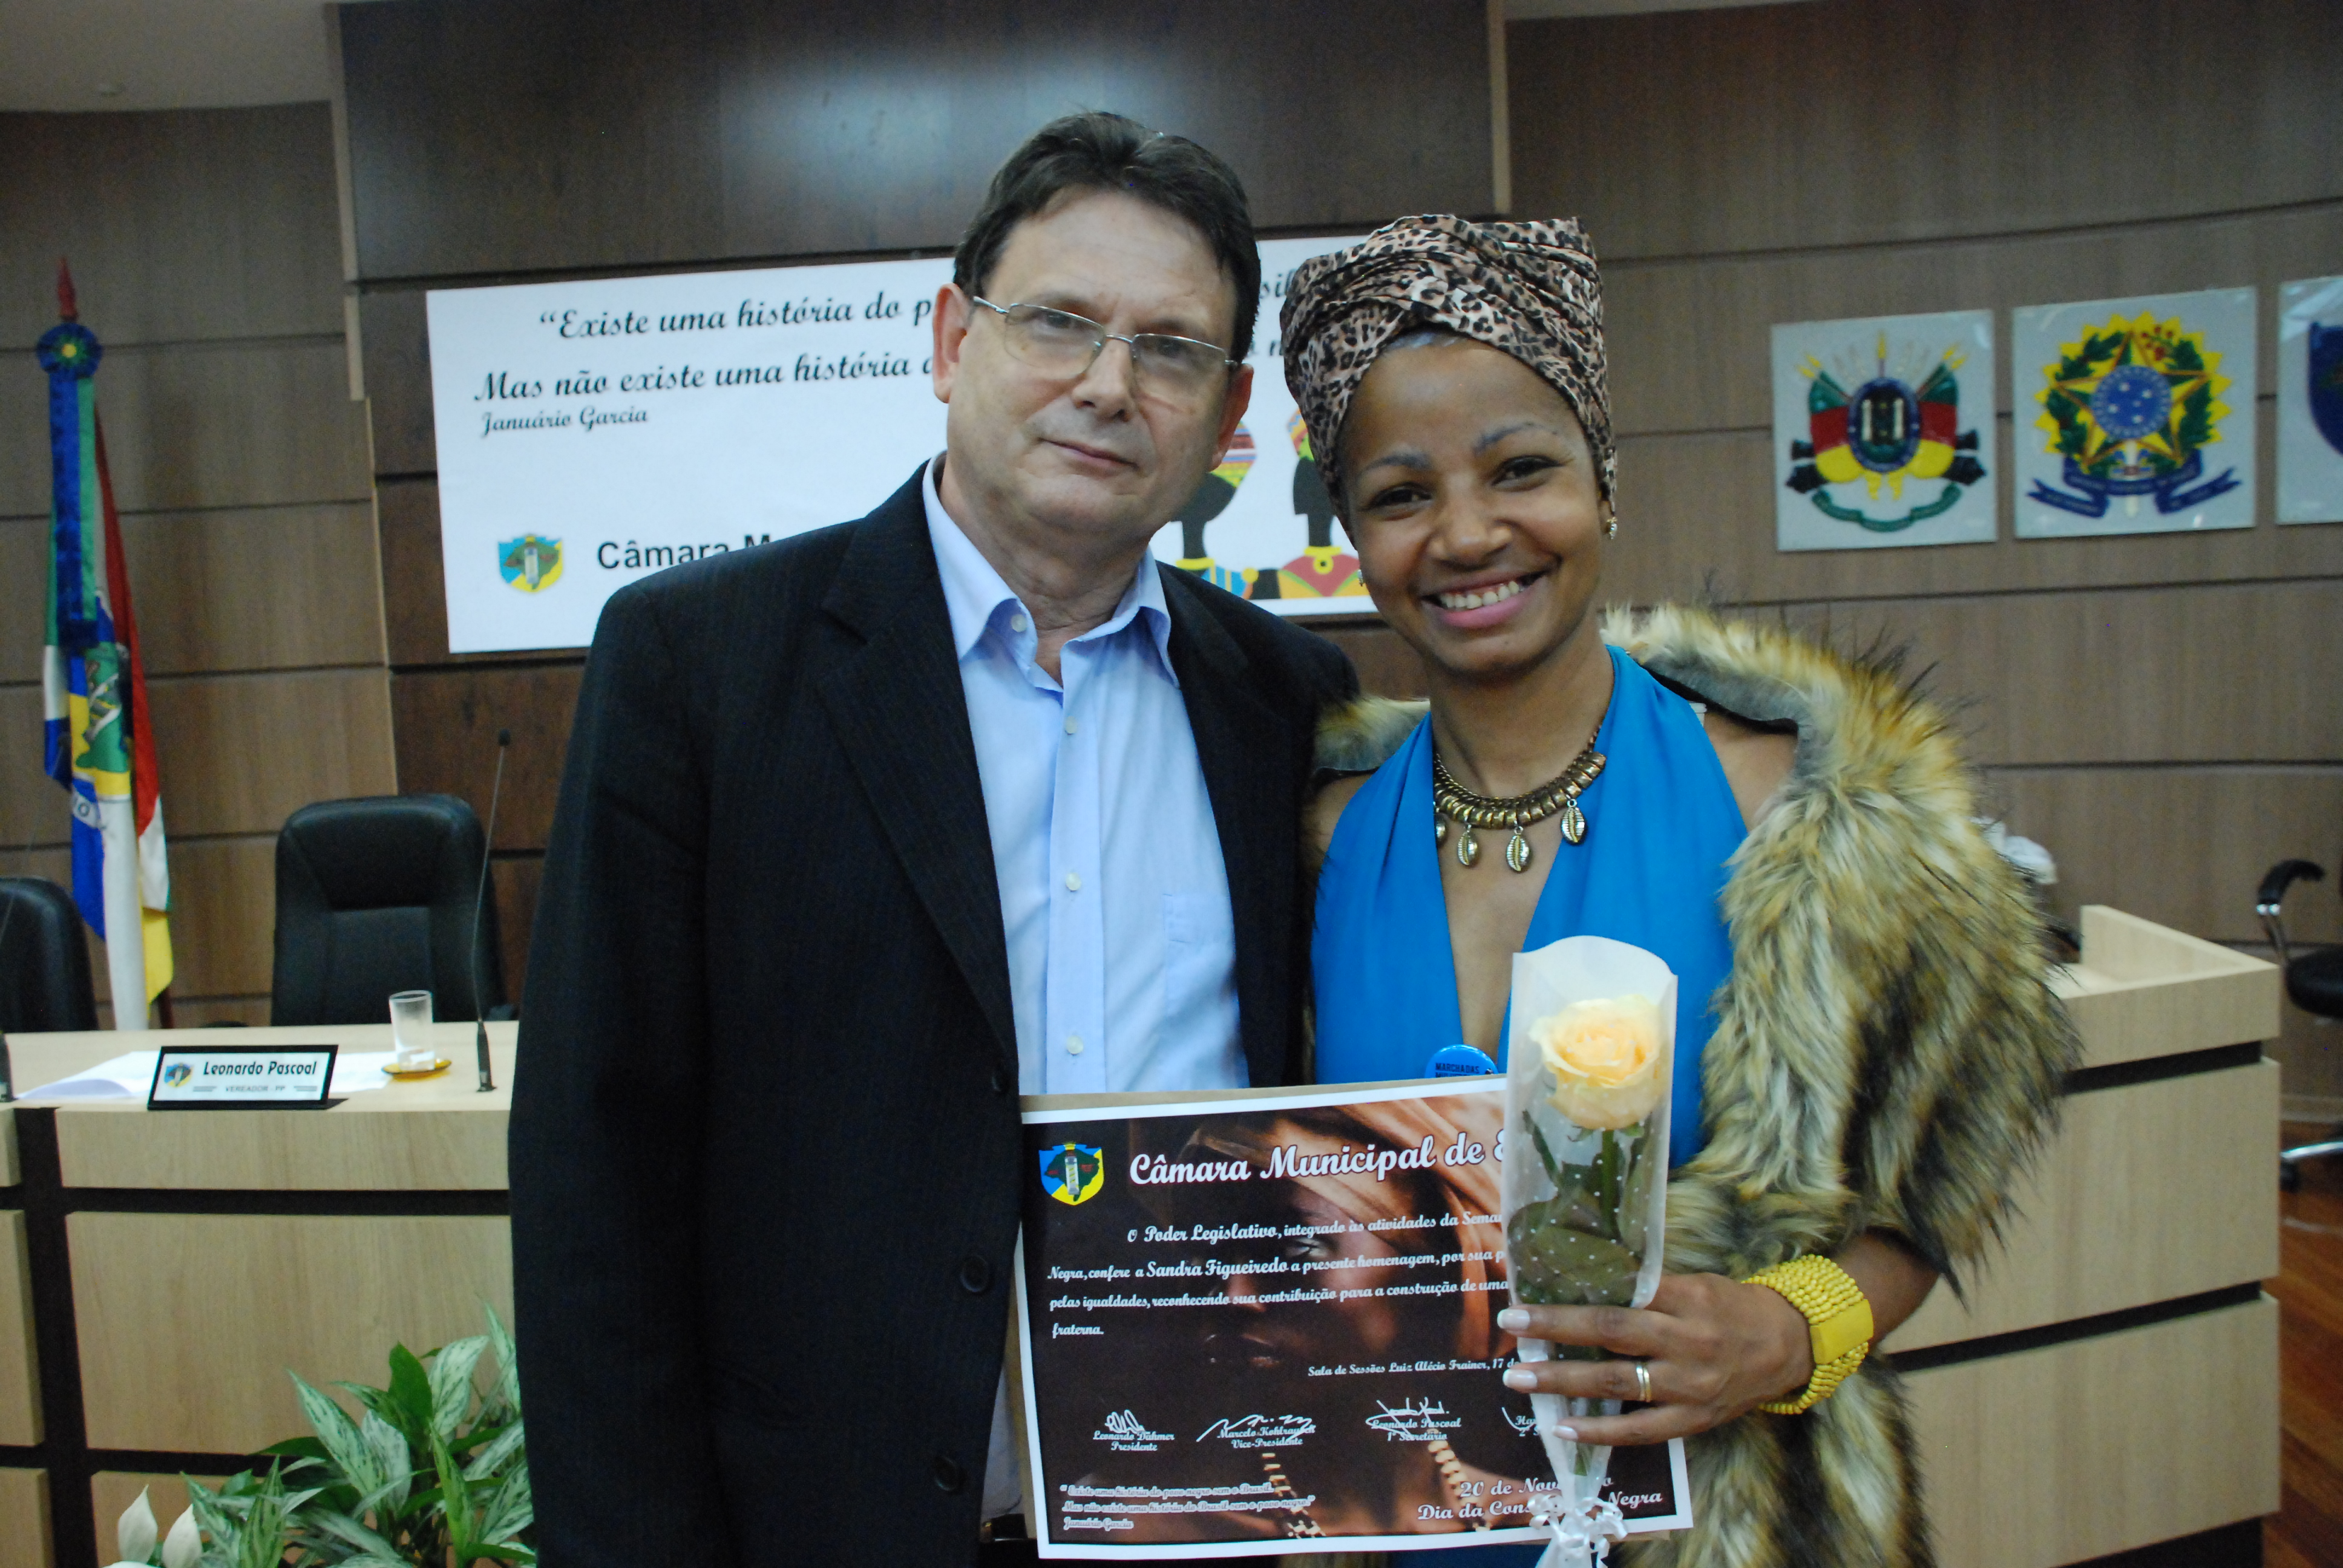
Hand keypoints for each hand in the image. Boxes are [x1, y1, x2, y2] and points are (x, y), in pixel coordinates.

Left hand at [1496, 1273, 1813, 1444]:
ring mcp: (1690, 1385)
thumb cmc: (1730, 1308)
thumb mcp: (1695, 1284)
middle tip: (1511, 1325)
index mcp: (1687, 1299)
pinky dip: (1599, 1432)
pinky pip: (1639, 1430)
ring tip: (1520, 1378)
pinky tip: (1563, 1428)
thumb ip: (1648, 1288)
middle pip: (1613, 1332)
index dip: (1575, 1290)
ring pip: (1617, 1383)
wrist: (1787, 1347)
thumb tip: (1583, 1280)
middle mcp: (1687, 1341)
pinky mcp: (1693, 1420)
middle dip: (1557, 1329)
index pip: (1622, 1292)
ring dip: (1563, 1382)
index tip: (1533, 1286)